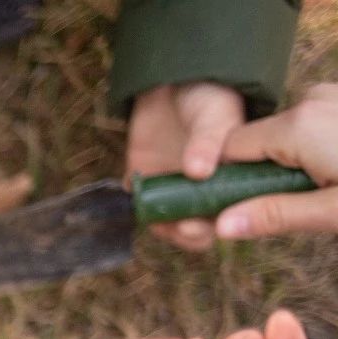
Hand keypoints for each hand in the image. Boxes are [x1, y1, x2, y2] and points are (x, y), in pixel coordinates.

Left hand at [126, 83, 244, 250]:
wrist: (176, 79)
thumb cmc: (208, 97)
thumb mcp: (215, 115)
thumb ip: (208, 142)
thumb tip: (198, 171)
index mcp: (230, 182)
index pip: (225, 217)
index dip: (214, 227)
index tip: (196, 224)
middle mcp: (201, 192)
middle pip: (194, 229)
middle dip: (184, 234)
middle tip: (178, 226)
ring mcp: (171, 188)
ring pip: (164, 221)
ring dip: (157, 223)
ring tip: (153, 214)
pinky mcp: (143, 179)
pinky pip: (136, 201)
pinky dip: (133, 203)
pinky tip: (134, 195)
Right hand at [215, 83, 337, 238]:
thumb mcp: (333, 213)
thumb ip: (275, 215)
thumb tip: (219, 228)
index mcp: (297, 126)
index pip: (232, 149)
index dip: (229, 181)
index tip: (239, 209)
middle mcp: (311, 100)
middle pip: (260, 142)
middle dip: (266, 174)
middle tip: (302, 205)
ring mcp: (331, 96)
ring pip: (287, 134)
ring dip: (293, 163)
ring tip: (326, 186)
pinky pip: (312, 124)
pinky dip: (315, 148)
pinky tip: (333, 168)